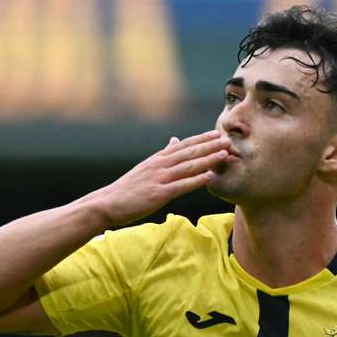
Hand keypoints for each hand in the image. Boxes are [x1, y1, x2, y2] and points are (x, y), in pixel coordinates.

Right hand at [87, 130, 230, 225]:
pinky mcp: (158, 194)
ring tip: (225, 154)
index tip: (217, 134)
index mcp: (157, 159)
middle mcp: (159, 165)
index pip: (183, 146)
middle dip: (210, 146)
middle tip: (228, 139)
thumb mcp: (145, 167)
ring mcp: (159, 179)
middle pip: (189, 152)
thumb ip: (162, 155)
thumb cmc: (126, 189)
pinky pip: (181, 186)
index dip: (201, 139)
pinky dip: (196, 180)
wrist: (107, 203)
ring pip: (188, 166)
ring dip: (208, 159)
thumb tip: (174, 140)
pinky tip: (210, 176)